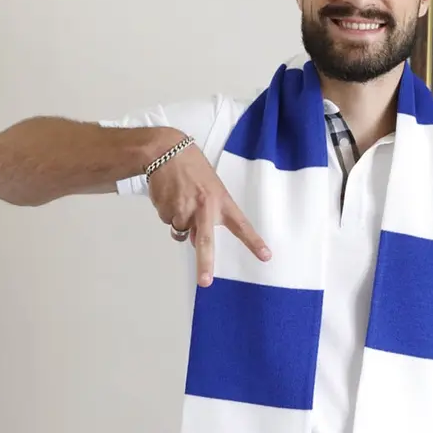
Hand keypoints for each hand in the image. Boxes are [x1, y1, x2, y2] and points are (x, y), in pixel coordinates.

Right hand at [148, 135, 270, 285]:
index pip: (241, 225)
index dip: (253, 242)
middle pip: (205, 241)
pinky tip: (170, 195)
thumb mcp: (211, 186)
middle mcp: (204, 208)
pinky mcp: (166, 210)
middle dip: (205, 263)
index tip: (265, 256)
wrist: (166, 151)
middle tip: (205, 281)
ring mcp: (184, 210)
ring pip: (182, 232)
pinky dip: (168, 212)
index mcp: (221, 201)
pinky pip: (168, 221)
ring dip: (180, 222)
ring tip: (181, 198)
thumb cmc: (192, 167)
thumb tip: (196, 238)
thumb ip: (210, 212)